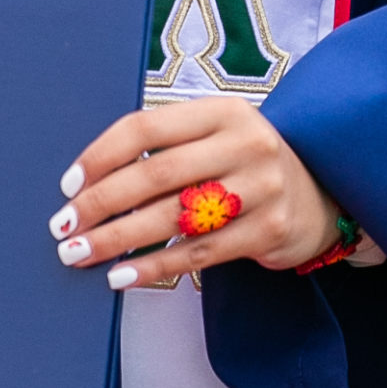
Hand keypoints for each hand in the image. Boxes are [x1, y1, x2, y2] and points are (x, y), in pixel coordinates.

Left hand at [48, 96, 335, 289]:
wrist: (322, 192)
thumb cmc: (246, 163)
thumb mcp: (217, 135)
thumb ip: (168, 146)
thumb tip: (88, 180)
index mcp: (223, 111)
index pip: (147, 128)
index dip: (100, 156)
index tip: (68, 185)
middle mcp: (246, 144)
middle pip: (156, 176)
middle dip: (101, 204)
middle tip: (64, 226)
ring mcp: (261, 188)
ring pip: (174, 218)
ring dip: (118, 239)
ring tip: (80, 254)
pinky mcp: (269, 230)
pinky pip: (199, 253)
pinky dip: (154, 266)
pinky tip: (121, 276)